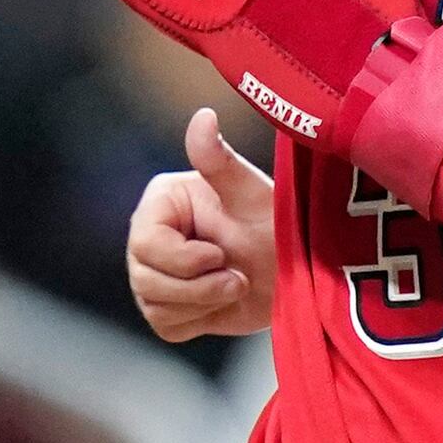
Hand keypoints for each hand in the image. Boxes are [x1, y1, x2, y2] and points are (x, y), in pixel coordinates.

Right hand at [125, 105, 274, 340]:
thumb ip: (221, 162)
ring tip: (236, 282)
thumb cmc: (278, 226)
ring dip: (205, 302)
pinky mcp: (168, 306)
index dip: (185, 259)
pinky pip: (167, 326)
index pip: (145, 244)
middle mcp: (149, 236)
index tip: (220, 253)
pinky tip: (224, 301)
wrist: (297, 273)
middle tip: (237, 275)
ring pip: (155, 305)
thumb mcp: (251, 196)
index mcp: (161, 203)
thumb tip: (203, 116)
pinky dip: (200, 320)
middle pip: (145, 279)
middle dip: (199, 287)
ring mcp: (155, 273)